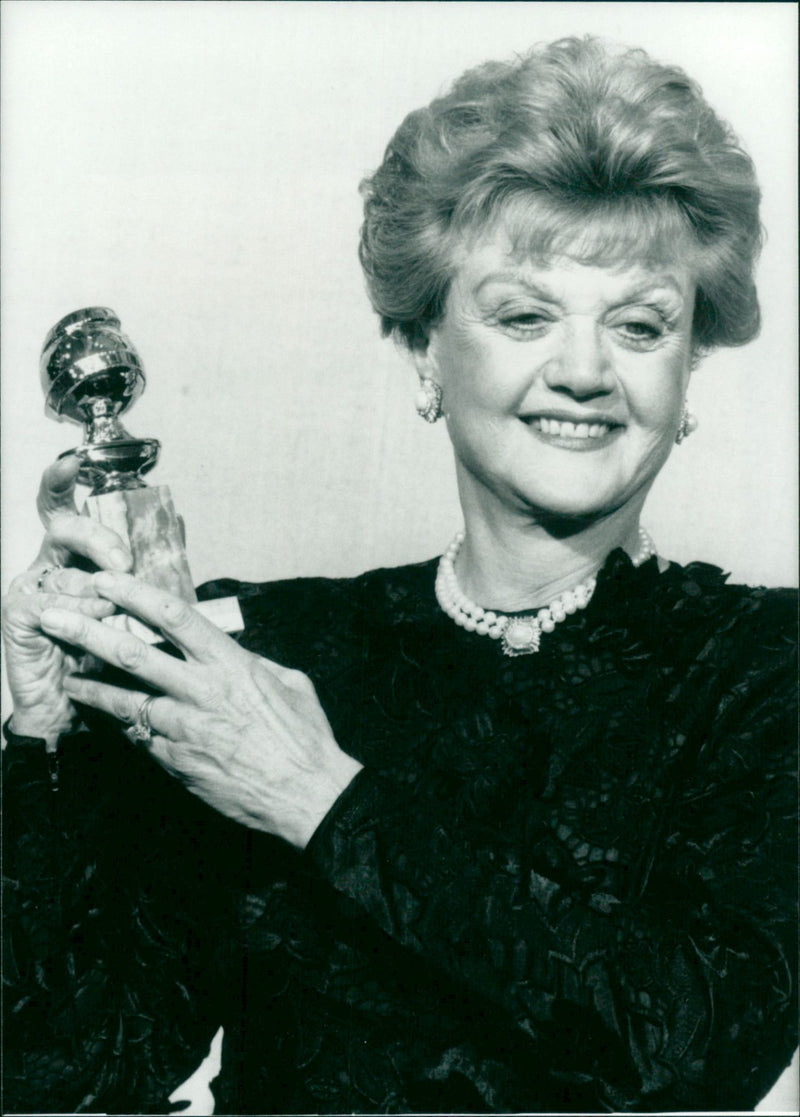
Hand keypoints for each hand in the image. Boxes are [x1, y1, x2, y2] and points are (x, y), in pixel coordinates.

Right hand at [1, 457, 131, 745]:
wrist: (76, 703)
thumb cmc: (107, 652)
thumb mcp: (131, 605)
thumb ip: (142, 570)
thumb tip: (170, 532)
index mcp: (72, 554)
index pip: (62, 506)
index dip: (60, 480)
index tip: (71, 460)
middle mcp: (47, 562)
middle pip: (66, 526)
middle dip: (101, 541)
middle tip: (124, 566)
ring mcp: (29, 586)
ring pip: (71, 574)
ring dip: (100, 601)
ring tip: (107, 625)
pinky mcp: (19, 612)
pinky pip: (54, 603)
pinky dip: (78, 618)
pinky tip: (82, 633)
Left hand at [40, 572, 362, 847]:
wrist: (306, 795)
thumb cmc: (304, 738)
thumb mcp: (289, 681)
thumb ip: (253, 662)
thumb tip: (232, 653)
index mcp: (231, 663)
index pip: (174, 616)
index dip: (135, 594)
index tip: (107, 581)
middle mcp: (202, 690)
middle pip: (132, 653)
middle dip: (87, 632)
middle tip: (55, 617)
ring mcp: (184, 729)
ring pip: (123, 700)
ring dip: (89, 688)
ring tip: (65, 678)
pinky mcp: (176, 762)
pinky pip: (139, 738)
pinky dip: (121, 726)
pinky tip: (106, 720)